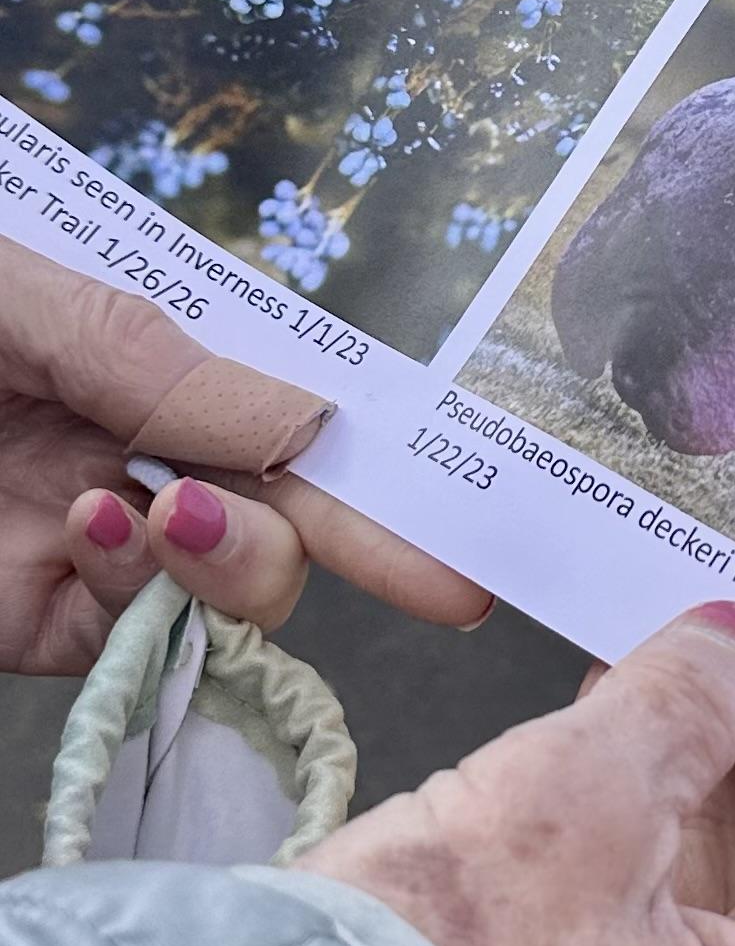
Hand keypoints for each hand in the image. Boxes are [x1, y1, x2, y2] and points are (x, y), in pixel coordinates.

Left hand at [0, 234, 490, 671]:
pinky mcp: (41, 623)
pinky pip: (135, 642)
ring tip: (173, 509)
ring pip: (237, 591)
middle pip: (300, 516)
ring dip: (239, 559)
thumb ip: (153, 358)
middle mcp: (150, 461)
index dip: (390, 453)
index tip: (480, 496)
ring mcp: (103, 548)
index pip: (298, 414)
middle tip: (435, 582)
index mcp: (160, 368)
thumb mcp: (32, 303)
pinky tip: (97, 525)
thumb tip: (310, 426)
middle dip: (374, 543)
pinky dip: (141, 592)